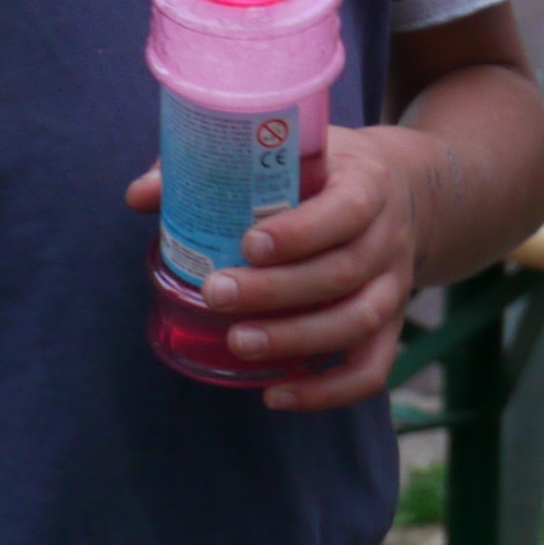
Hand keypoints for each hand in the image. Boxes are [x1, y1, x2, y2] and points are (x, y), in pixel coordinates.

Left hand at [125, 122, 445, 412]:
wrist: (404, 191)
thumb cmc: (325, 170)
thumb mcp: (290, 149)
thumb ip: (217, 166)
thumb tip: (139, 196)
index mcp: (367, 183)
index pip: (347, 209)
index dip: (301, 231)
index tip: (248, 244)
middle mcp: (389, 237)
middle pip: (343, 272)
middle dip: (277, 291)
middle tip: (217, 294)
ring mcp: (395, 285)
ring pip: (357, 322)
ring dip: (296, 339)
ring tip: (238, 343)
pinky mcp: (392, 325)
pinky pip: (370, 368)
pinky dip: (328, 391)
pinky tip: (276, 394)